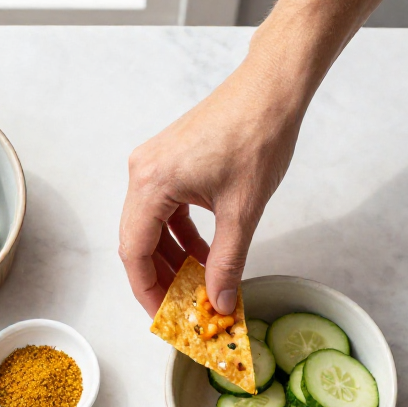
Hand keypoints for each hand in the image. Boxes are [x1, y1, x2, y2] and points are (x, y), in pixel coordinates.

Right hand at [119, 61, 301, 317]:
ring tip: (196, 287)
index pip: (134, 253)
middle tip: (182, 309)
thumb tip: (220, 304)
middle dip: (160, 280)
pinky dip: (181, 237)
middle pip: (138, 243)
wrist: (273, 88)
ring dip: (172, 260)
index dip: (148, 292)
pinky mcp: (170, 162)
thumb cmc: (257, 134)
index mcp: (151, 183)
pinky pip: (165, 211)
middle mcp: (144, 172)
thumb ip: (227, 264)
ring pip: (152, 228)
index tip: (165, 318)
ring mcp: (155, 165)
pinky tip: (203, 256)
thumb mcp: (242, 211)